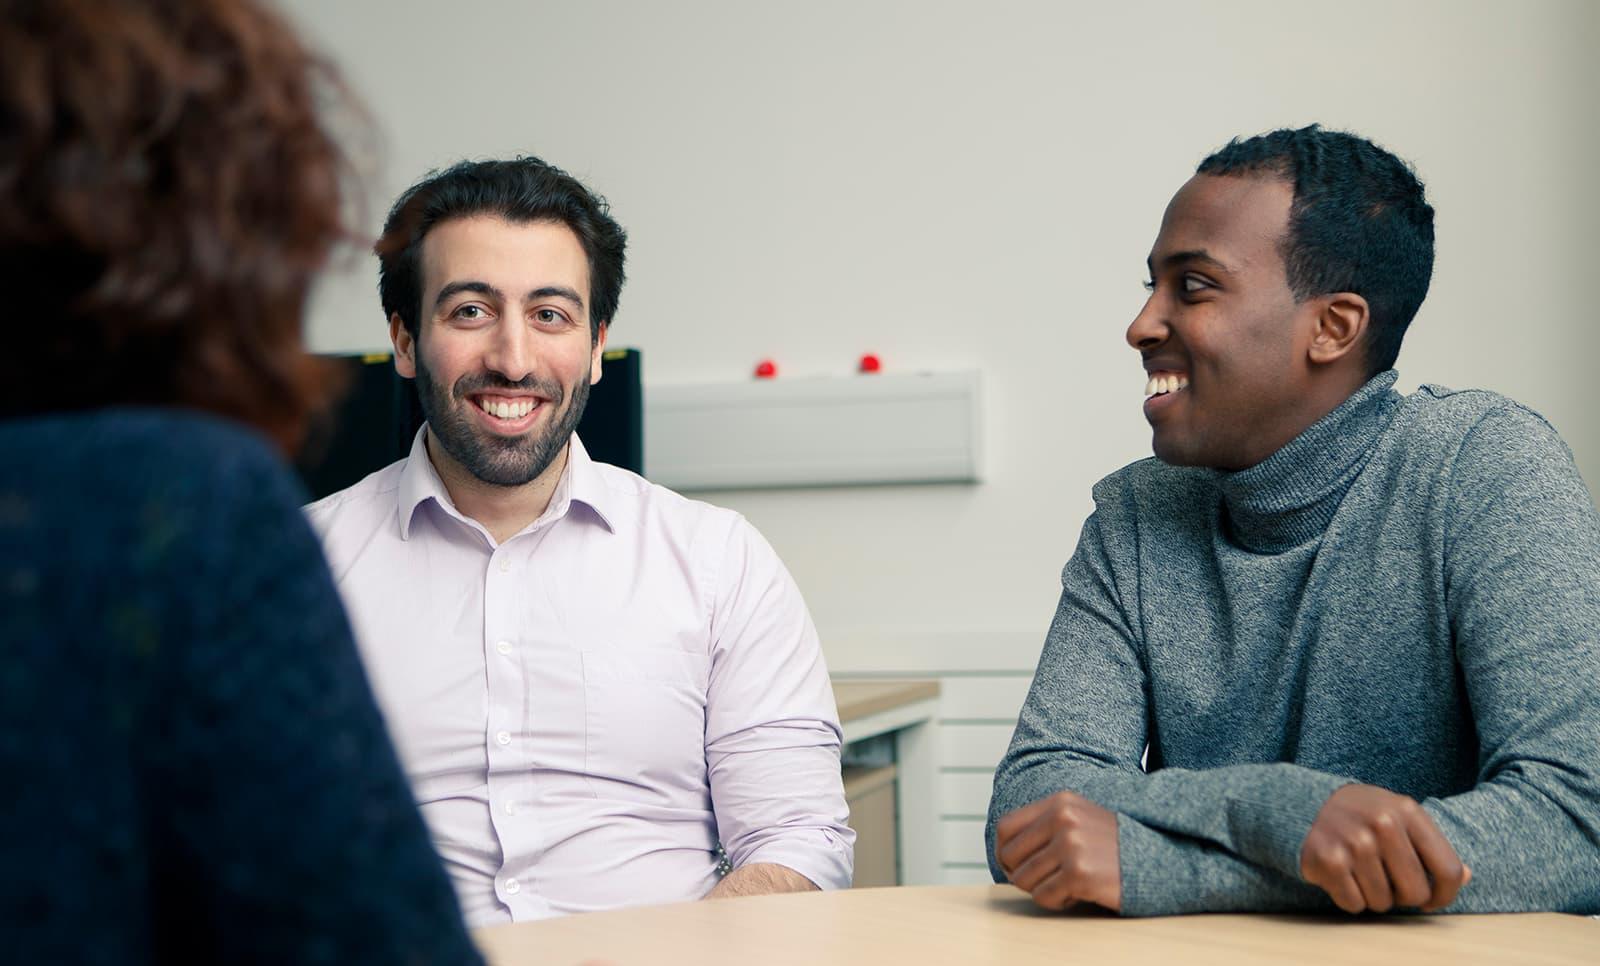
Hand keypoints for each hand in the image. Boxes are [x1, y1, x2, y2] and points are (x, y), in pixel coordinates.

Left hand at [993, 790, 1120, 911]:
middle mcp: (1063, 819)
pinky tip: (1079, 893)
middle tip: (1044, 881)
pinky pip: (1044, 897)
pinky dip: (1057, 902)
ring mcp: (1071, 845)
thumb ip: (1045, 827)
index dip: (1004, 852)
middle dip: (1021, 875)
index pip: (1006, 827)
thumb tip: (1004, 852)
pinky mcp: (1079, 873)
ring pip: (1025, 880)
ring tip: (1069, 884)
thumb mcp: (1080, 820)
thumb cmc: (1117, 847)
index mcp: (1060, 802)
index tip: (1015, 866)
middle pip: (1010, 856)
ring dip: (1043, 889)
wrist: (1165, 862)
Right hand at [1300, 784, 1470, 912]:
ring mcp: (1355, 842)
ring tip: (1360, 874)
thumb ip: (1431, 845)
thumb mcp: (1398, 815)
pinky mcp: (1329, 860)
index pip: (1449, 870)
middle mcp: (1383, 824)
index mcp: (1408, 811)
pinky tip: (1342, 876)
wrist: (1302, 802)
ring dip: (1373, 896)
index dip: (1445, 895)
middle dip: (1403, 897)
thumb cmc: (1360, 815)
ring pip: (1383, 903)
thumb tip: (1466, 876)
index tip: (1432, 900)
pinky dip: (1349, 898)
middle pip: (1415, 893)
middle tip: (1387, 882)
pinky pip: (1354, 904)